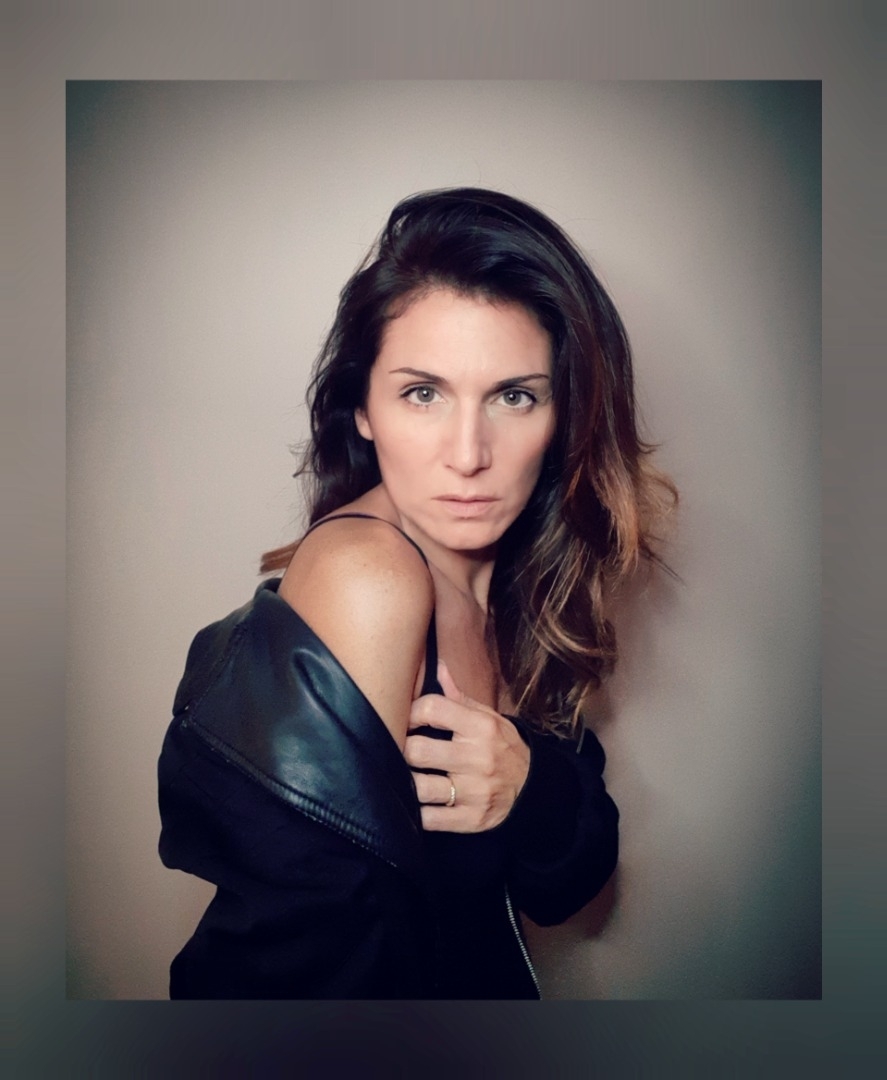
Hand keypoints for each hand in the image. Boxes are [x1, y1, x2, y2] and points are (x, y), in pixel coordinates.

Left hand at [403, 660, 530, 832]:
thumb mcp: (488, 718)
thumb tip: (438, 666)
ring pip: (419, 788)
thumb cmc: (502, 748)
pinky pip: (430, 819)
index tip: (406, 721)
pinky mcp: (471, 819)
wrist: (534, 789)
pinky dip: (416, 813)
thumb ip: (458, 697)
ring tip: (405, 776)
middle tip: (400, 750)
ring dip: (406, 782)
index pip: (432, 708)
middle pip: (418, 750)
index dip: (410, 712)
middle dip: (402, 750)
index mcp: (480, 727)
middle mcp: (478, 758)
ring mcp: (474, 792)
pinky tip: (415, 803)